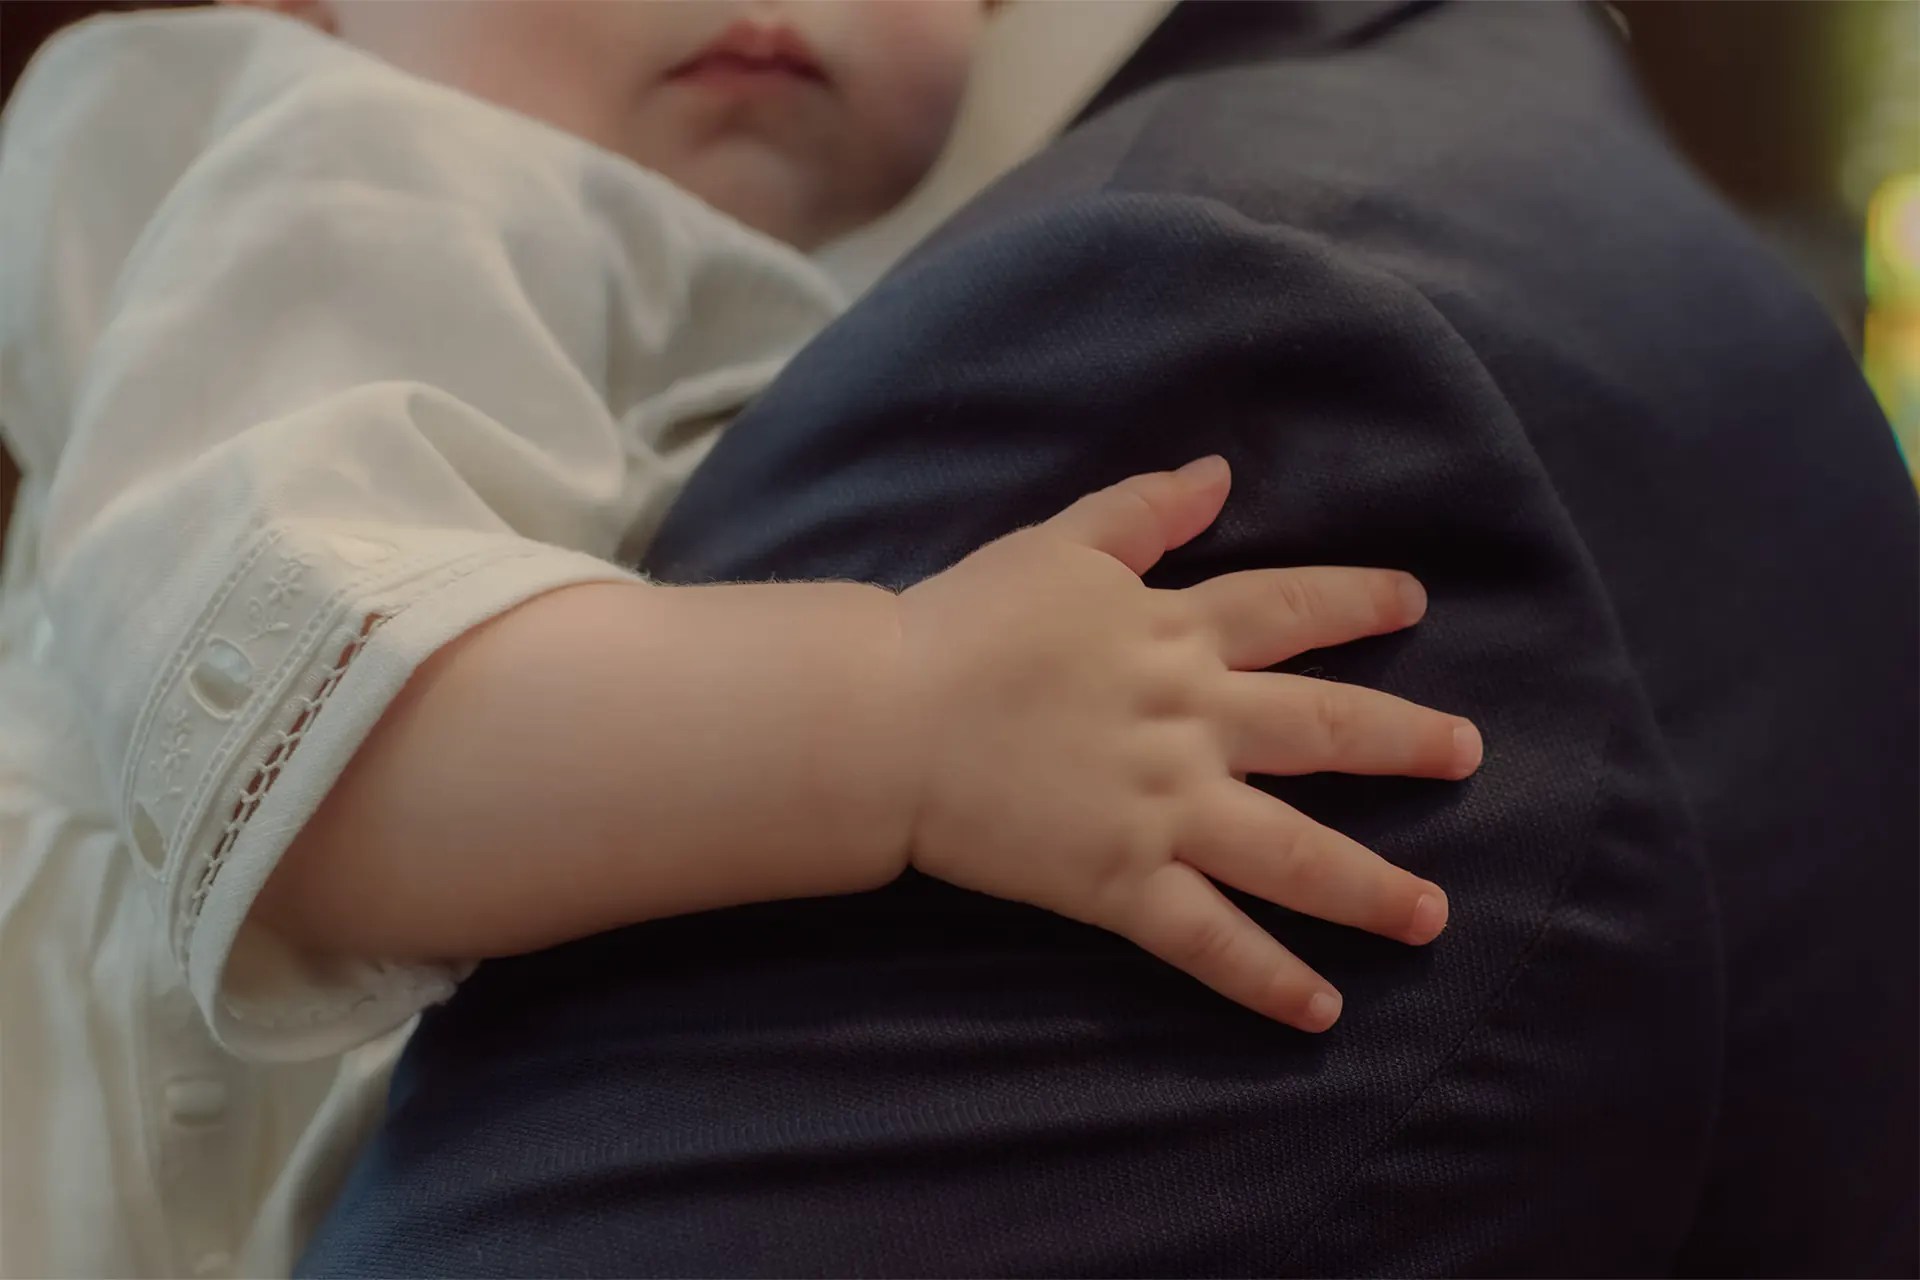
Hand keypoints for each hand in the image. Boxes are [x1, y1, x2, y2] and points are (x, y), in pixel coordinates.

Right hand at [896, 456, 1480, 1031]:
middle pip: (1324, 730)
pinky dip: (1268, 978)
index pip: (1291, 610)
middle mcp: (1194, 720)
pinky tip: (1324, 1012)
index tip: (1413, 602)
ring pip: (1294, 852)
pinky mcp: (1123, 882)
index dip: (1357, 603)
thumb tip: (1220, 473)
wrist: (889, 717)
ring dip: (1370, 886)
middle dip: (1405, 740)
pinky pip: (1211, 939)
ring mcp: (1166, 808)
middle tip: (1468, 755)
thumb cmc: (963, 624)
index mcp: (1176, 633)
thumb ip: (1144, 511)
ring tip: (1433, 915)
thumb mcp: (1057, 544)